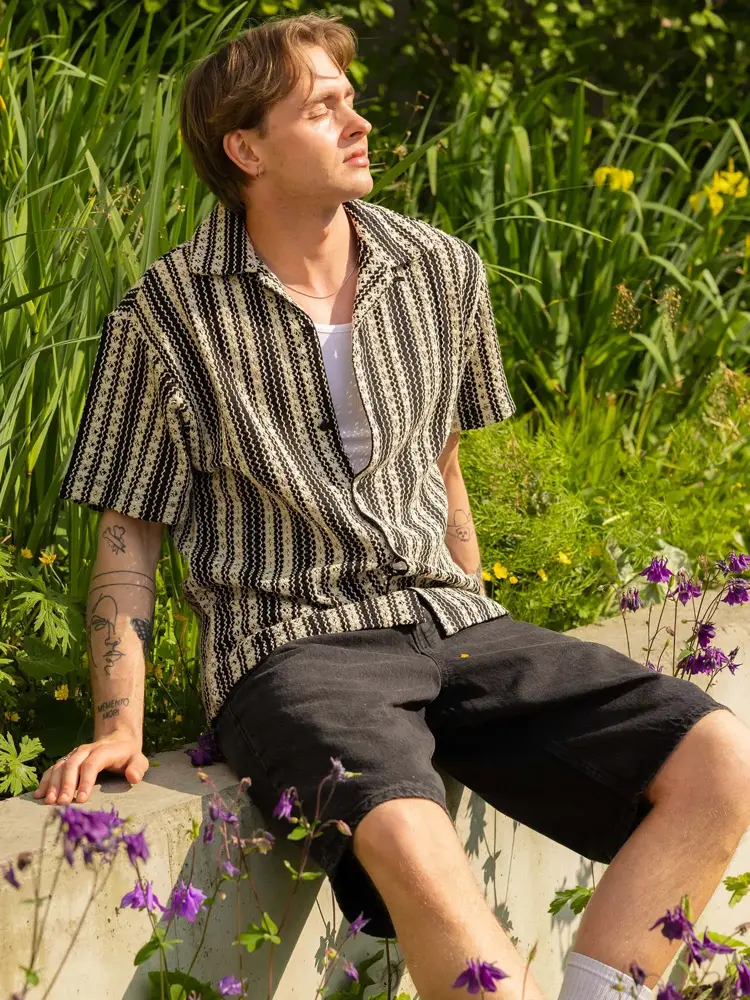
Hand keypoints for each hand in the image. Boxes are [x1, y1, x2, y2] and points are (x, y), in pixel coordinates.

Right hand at [33, 732, 148, 805]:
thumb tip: (133, 777)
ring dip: (53, 783)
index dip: (86, 781)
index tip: (82, 799)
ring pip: (60, 766)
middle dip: (66, 784)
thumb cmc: (128, 755)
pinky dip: (45, 780)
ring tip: (49, 801)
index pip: (92, 764)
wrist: (118, 740)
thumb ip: (138, 768)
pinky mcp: (67, 760)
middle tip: (62, 803)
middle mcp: (86, 751)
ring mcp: (75, 754)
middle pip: (72, 764)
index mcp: (103, 751)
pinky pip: (53, 768)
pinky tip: (39, 794)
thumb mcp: (139, 760)